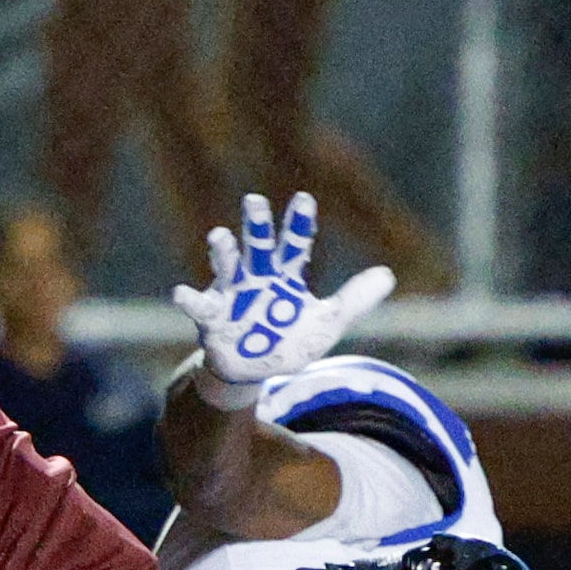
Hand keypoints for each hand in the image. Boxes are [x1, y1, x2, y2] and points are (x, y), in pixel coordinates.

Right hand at [171, 192, 396, 391]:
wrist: (254, 369)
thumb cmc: (287, 340)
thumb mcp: (327, 323)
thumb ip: (354, 300)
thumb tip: (389, 275)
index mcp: (284, 276)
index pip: (294, 245)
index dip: (298, 224)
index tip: (304, 200)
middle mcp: (256, 278)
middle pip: (257, 247)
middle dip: (255, 226)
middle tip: (254, 201)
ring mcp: (231, 296)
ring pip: (226, 268)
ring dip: (222, 252)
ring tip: (218, 236)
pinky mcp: (212, 319)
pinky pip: (199, 307)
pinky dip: (189, 301)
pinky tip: (182, 293)